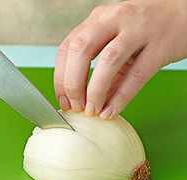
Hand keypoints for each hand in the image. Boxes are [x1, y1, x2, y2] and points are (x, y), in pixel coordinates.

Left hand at [54, 0, 186, 118]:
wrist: (183, 15)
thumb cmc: (144, 31)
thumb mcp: (116, 43)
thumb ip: (102, 71)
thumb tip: (88, 101)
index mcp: (98, 20)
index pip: (68, 47)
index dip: (60, 77)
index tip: (63, 100)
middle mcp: (114, 19)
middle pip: (82, 50)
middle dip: (73, 84)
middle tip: (76, 107)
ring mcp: (138, 30)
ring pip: (108, 61)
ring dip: (95, 91)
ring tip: (92, 111)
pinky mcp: (159, 46)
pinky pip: (136, 75)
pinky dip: (120, 97)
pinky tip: (111, 111)